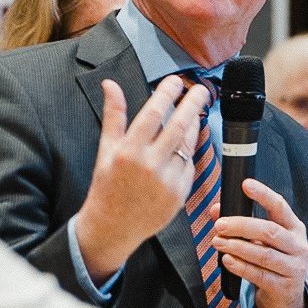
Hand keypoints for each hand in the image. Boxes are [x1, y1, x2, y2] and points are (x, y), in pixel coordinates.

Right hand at [75, 75, 209, 282]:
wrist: (112, 227)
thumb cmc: (106, 186)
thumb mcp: (105, 150)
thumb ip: (113, 115)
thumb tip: (110, 84)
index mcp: (128, 152)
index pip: (153, 114)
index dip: (167, 94)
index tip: (176, 81)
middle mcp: (149, 166)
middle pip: (179, 127)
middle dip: (193, 104)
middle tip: (202, 90)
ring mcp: (167, 182)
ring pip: (188, 146)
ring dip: (193, 127)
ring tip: (193, 114)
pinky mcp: (179, 195)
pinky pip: (189, 166)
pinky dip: (188, 153)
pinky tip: (183, 146)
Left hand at [211, 177, 307, 307]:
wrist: (286, 300)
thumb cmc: (272, 263)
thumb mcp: (261, 242)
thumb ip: (240, 225)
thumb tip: (216, 210)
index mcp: (294, 228)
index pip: (280, 206)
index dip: (263, 194)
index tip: (245, 184)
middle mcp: (298, 246)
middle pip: (269, 231)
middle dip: (242, 226)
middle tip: (220, 225)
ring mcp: (294, 267)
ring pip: (264, 254)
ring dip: (237, 247)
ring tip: (218, 242)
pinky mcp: (284, 287)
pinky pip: (260, 275)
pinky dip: (241, 267)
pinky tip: (227, 260)